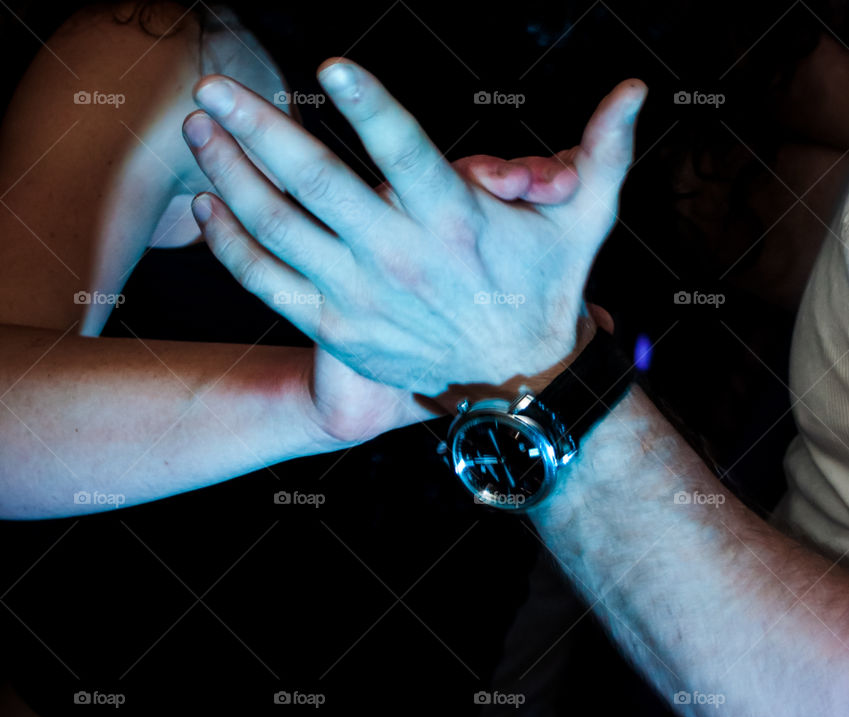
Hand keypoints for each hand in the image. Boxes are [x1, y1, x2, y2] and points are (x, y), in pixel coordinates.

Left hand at [182, 62, 645, 420]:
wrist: (515, 386)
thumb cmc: (543, 290)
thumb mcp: (582, 223)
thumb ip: (602, 152)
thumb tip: (638, 90)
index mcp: (456, 220)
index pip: (405, 152)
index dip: (369, 106)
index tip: (331, 67)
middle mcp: (400, 257)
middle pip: (316, 184)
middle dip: (258, 129)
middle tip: (216, 84)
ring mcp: (361, 296)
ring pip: (279, 230)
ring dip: (230, 175)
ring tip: (200, 129)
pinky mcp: (337, 327)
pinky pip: (269, 284)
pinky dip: (232, 245)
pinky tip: (205, 206)